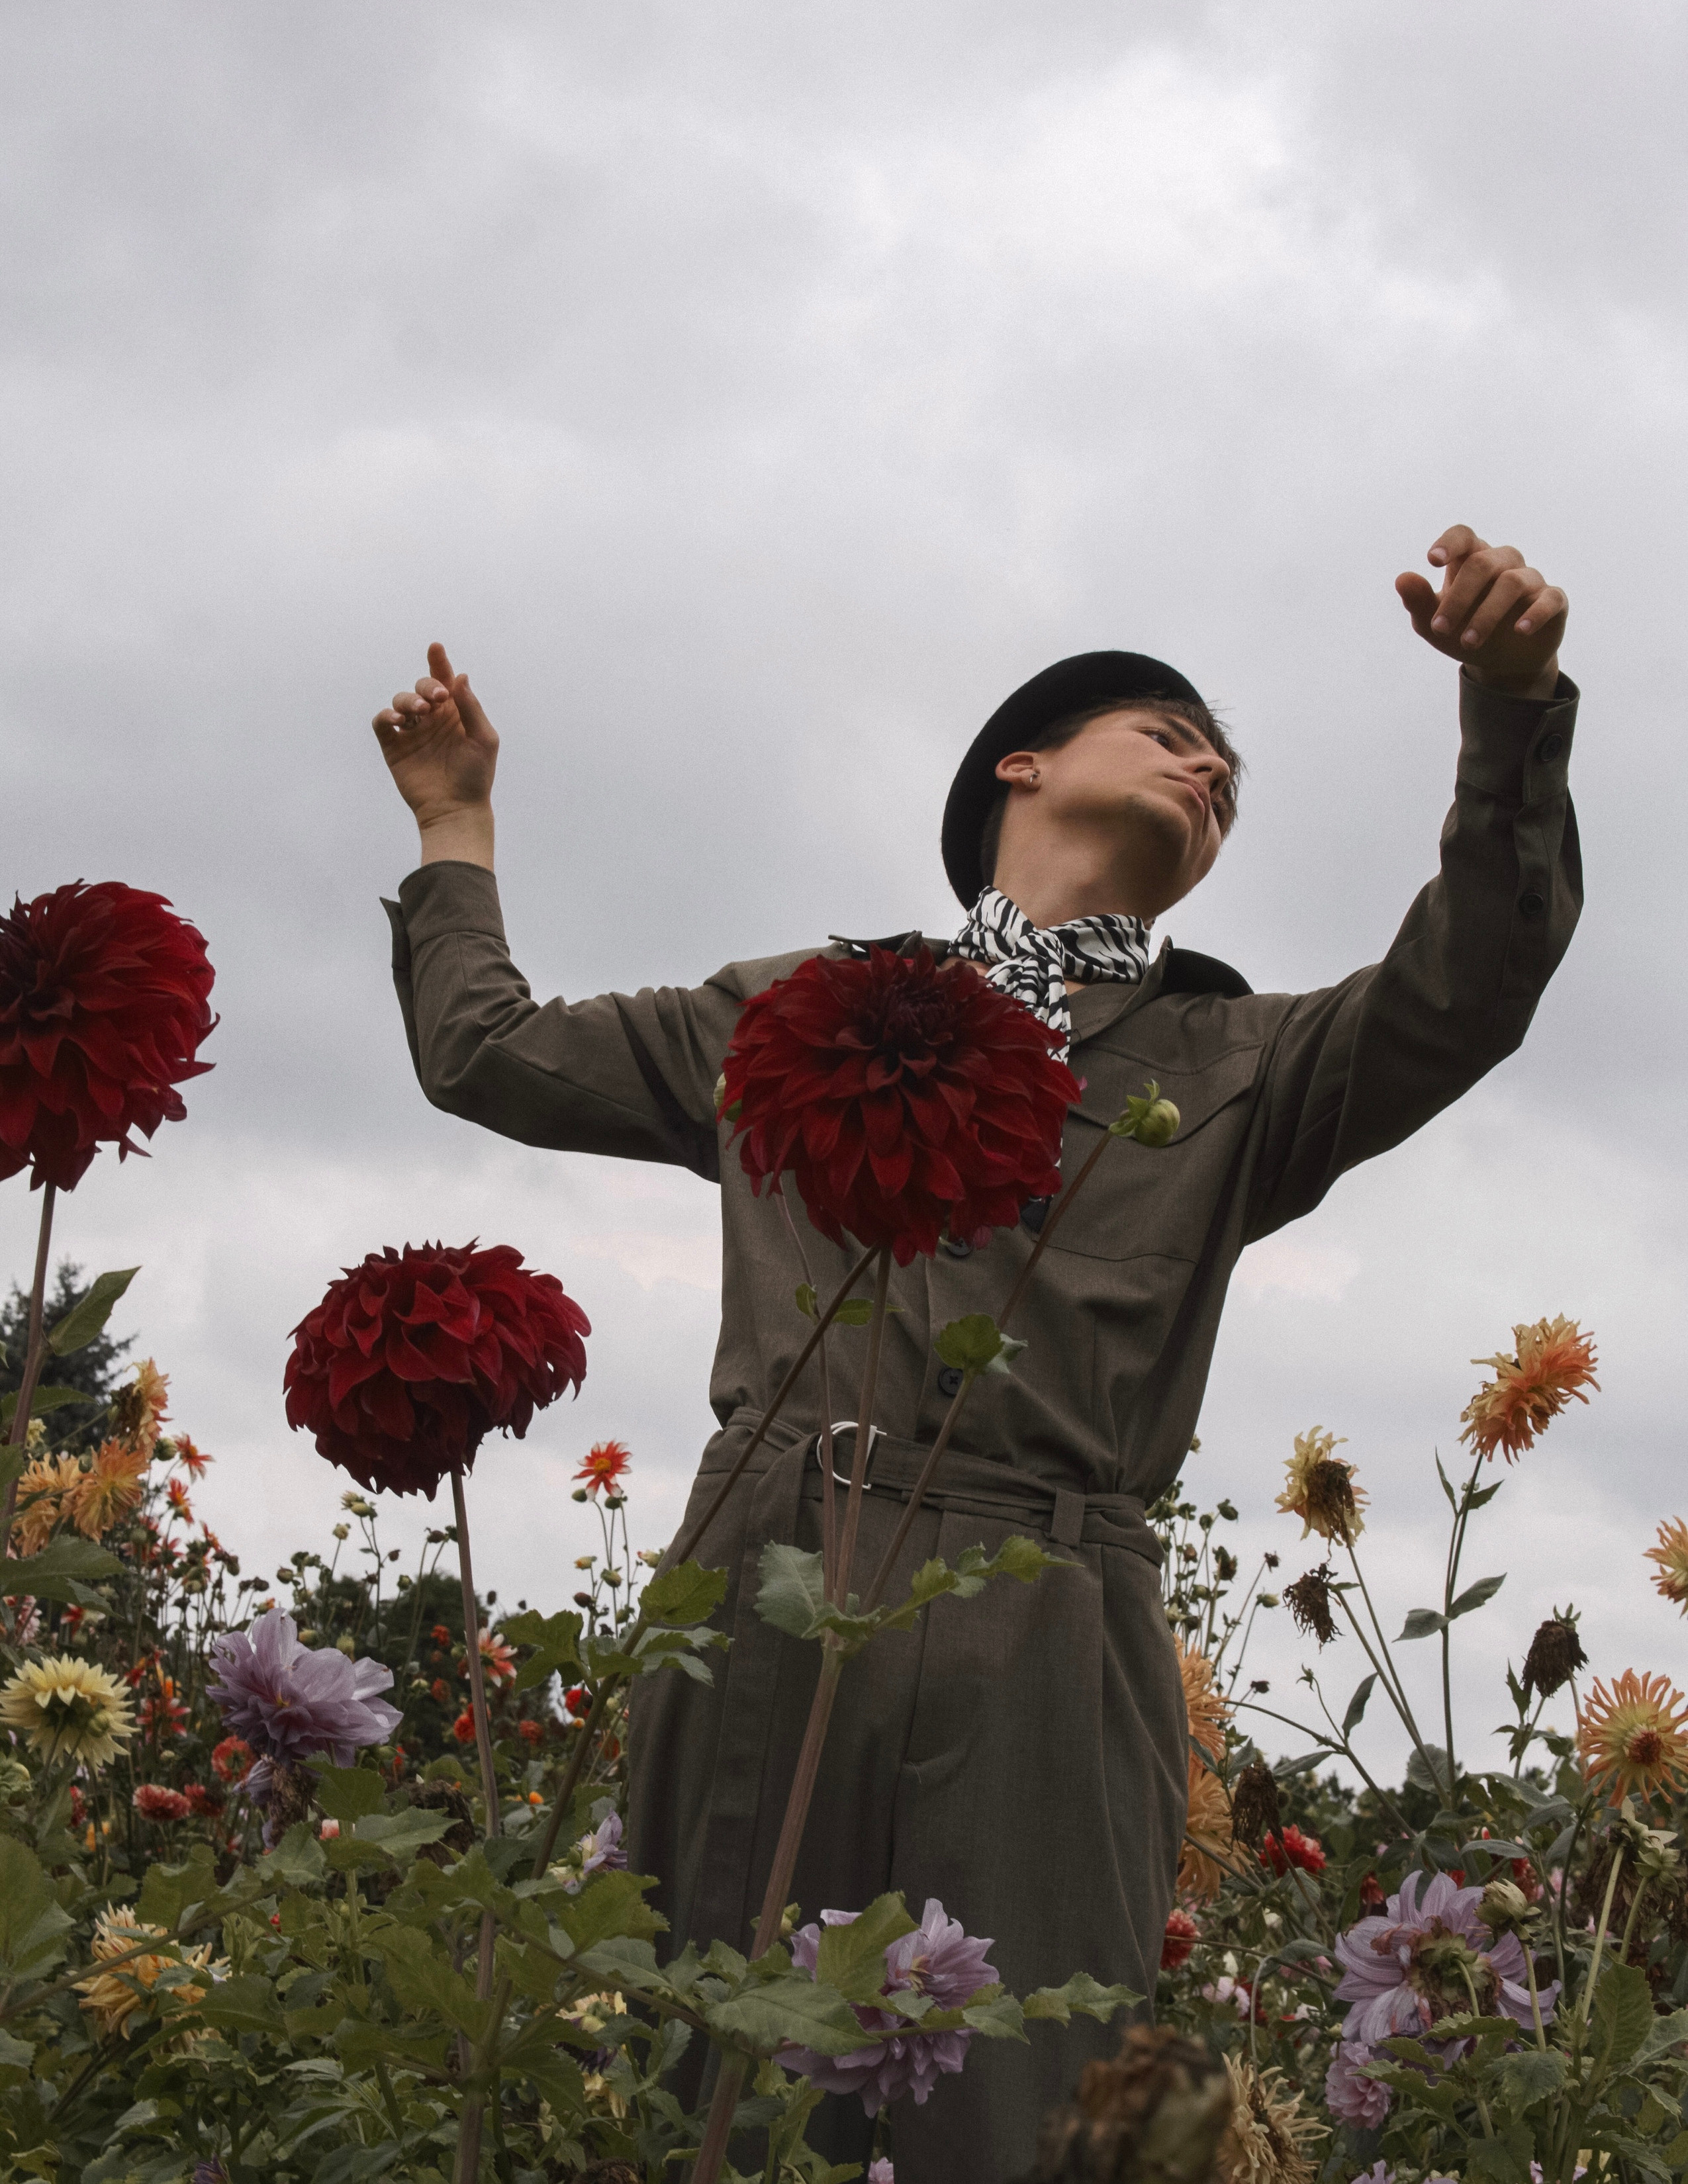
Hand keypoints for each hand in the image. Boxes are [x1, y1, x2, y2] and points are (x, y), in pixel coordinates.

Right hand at [372, 643, 497, 867]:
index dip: (439, 663)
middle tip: (437, 700)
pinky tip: (397, 721)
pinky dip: (386, 715)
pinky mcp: (394, 746)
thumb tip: (460, 676)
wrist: (456, 808)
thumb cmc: (476, 776)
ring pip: (400, 700)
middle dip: (427, 685)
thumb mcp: (483, 739)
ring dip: (408, 700)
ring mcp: (412, 732)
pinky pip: (382, 722)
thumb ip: (471, 707)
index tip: (436, 648)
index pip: (445, 681)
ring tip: (420, 713)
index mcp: (455, 713)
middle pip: (422, 687)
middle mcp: (432, 719)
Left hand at [1395, 526, 1566, 698]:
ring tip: (1468, 642)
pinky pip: (1550, 599)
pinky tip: (1520, 630)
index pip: (1463, 537)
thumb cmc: (1462, 631)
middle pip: (1483, 563)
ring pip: (1513, 582)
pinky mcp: (1553, 601)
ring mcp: (1530, 580)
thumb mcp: (1433, 622)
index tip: (1432, 560)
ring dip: (1487, 614)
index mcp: (1471, 560)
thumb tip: (1402, 578)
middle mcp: (1503, 563)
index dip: (1450, 543)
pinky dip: (1535, 613)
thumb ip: (1418, 600)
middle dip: (1459, 597)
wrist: (1500, 662)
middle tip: (1440, 628)